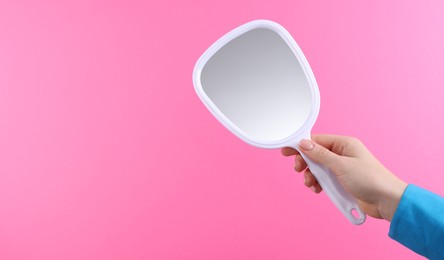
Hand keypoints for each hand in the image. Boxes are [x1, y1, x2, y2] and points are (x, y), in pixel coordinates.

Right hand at [281, 135, 406, 220]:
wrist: (387, 200)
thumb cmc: (370, 179)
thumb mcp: (341, 165)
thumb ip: (320, 155)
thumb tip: (304, 144)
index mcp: (344, 144)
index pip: (317, 140)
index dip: (301, 145)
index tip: (287, 150)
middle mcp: (343, 154)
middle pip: (315, 155)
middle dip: (305, 163)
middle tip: (299, 169)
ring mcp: (342, 168)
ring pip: (318, 169)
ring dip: (311, 176)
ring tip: (311, 184)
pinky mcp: (343, 181)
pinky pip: (324, 180)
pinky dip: (318, 184)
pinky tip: (318, 189)